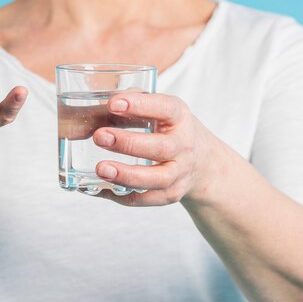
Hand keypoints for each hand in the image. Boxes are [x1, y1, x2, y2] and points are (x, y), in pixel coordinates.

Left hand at [91, 93, 215, 206]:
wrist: (203, 161)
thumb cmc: (172, 128)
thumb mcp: (161, 108)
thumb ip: (135, 102)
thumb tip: (102, 103)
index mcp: (179, 117)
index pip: (164, 108)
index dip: (139, 105)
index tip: (113, 104)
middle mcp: (183, 145)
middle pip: (160, 147)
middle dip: (127, 143)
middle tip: (99, 136)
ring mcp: (180, 172)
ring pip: (156, 179)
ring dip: (127, 175)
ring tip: (101, 169)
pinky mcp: (172, 193)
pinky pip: (147, 199)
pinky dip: (122, 196)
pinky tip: (101, 189)